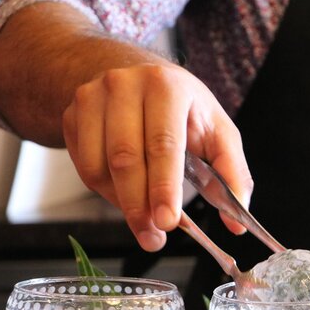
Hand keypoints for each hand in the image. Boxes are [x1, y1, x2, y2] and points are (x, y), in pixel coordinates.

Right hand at [62, 63, 252, 250]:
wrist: (133, 72)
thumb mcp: (217, 129)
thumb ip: (232, 172)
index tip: (167, 221)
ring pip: (100, 167)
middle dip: (140, 206)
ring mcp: (93, 98)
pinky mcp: (72, 114)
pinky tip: (126, 195)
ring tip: (144, 223)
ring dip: (122, 204)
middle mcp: (125, 86)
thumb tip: (237, 220)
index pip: (163, 144)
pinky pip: (84, 167)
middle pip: (126, 158)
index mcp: (167, 86)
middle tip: (154, 237)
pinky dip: (105, 192)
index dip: (164, 187)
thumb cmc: (181, 106)